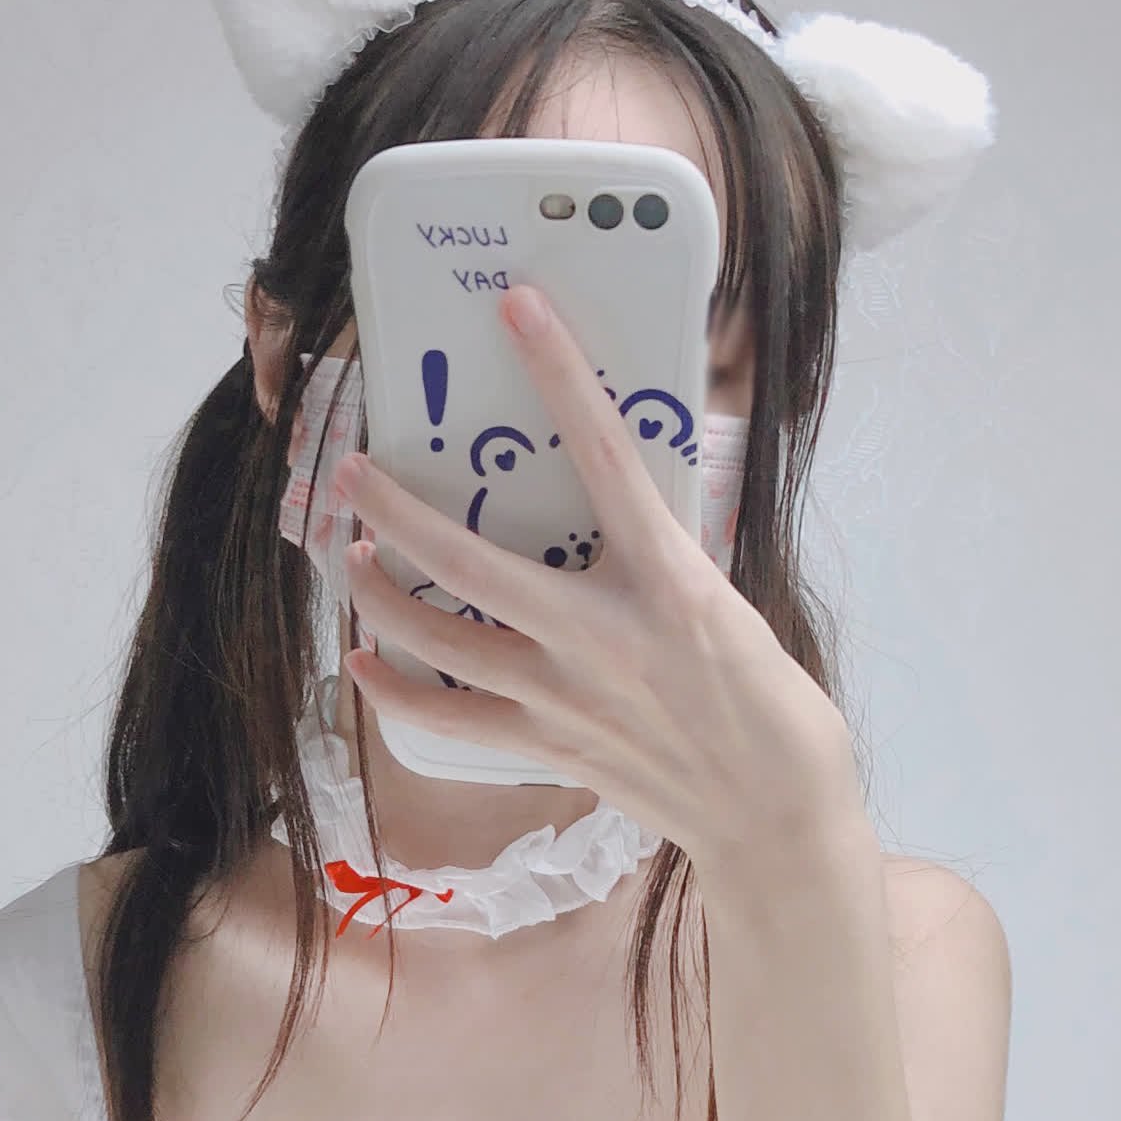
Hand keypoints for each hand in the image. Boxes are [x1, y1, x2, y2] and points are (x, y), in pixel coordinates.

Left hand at [329, 282, 862, 879]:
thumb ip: (661, 561)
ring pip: (442, 638)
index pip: (603, 452)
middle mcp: (602, 635)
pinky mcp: (548, 747)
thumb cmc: (768, 706)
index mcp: (666, 580)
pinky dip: (397, 690)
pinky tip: (364, 662)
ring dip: (381, 594)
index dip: (558, 371)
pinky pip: (449, 717)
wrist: (772, 813)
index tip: (519, 307)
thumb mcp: (727, 604)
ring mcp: (564, 696)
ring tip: (349, 557)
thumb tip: (614, 516)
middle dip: (397, 511)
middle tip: (352, 472)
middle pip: (469, 562)